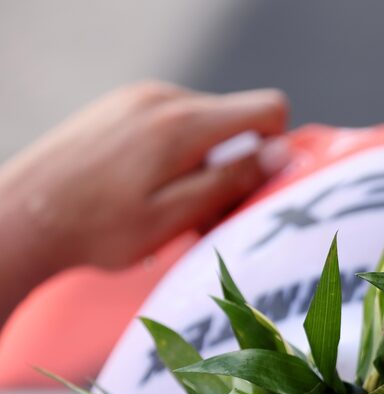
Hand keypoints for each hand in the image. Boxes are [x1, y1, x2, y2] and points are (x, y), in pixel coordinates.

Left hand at [0, 81, 289, 326]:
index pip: (268, 108)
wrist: (23, 216)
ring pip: (203, 124)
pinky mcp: (122, 106)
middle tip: (203, 213)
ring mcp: (139, 98)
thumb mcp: (175, 216)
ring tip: (170, 205)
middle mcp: (164, 98)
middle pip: (235, 120)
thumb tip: (281, 153)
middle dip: (232, 164)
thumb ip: (231, 180)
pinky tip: (146, 188)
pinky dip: (175, 155)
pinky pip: (172, 122)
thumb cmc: (98, 229)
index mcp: (184, 123)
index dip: (275, 146)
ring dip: (202, 162)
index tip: (252, 183)